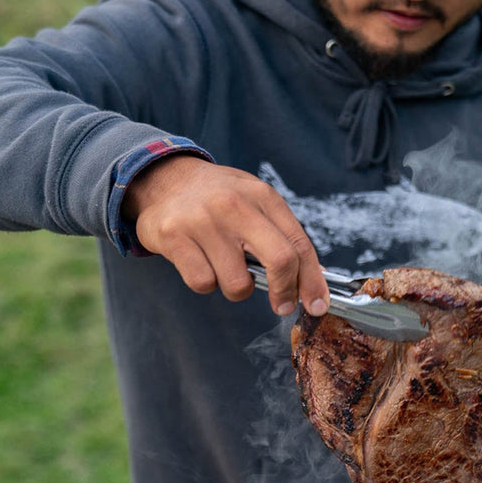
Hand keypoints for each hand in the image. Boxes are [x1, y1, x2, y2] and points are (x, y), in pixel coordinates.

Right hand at [120, 154, 328, 317]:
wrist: (163, 178)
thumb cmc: (217, 199)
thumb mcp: (254, 203)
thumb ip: (282, 237)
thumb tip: (312, 282)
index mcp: (262, 196)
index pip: (299, 244)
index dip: (312, 281)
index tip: (317, 305)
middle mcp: (235, 205)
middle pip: (279, 260)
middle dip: (284, 292)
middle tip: (281, 304)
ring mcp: (203, 221)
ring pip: (238, 284)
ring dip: (235, 288)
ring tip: (224, 266)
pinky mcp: (173, 236)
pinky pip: (203, 283)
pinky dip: (205, 283)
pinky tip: (200, 262)